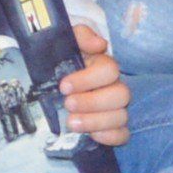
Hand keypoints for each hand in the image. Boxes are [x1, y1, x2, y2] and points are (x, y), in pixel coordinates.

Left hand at [58, 27, 131, 146]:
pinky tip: (91, 135)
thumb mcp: (65, 42)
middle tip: (68, 105)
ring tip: (71, 123)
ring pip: (121, 116)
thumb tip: (100, 44)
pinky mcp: (112, 128)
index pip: (109, 70)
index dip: (88, 79)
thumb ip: (81, 35)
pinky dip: (110, 137)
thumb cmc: (60, 62)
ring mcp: (115, 108)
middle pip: (121, 95)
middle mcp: (114, 86)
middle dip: (93, 102)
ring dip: (96, 121)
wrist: (49, 84)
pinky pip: (123, 135)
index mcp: (103, 65)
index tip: (64, 86)